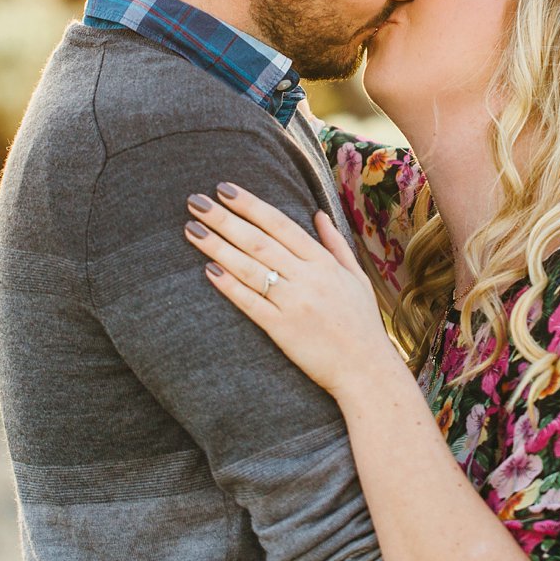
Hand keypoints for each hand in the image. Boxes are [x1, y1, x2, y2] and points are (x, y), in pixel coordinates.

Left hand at [184, 181, 394, 402]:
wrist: (367, 371)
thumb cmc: (362, 324)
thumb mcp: (356, 277)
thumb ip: (335, 244)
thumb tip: (318, 213)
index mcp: (323, 261)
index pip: (279, 224)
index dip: (250, 204)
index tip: (224, 189)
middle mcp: (307, 277)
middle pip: (258, 241)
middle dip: (224, 218)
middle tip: (196, 200)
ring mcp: (294, 303)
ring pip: (249, 268)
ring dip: (218, 246)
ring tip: (192, 229)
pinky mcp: (282, 330)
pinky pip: (250, 303)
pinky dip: (229, 285)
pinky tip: (209, 270)